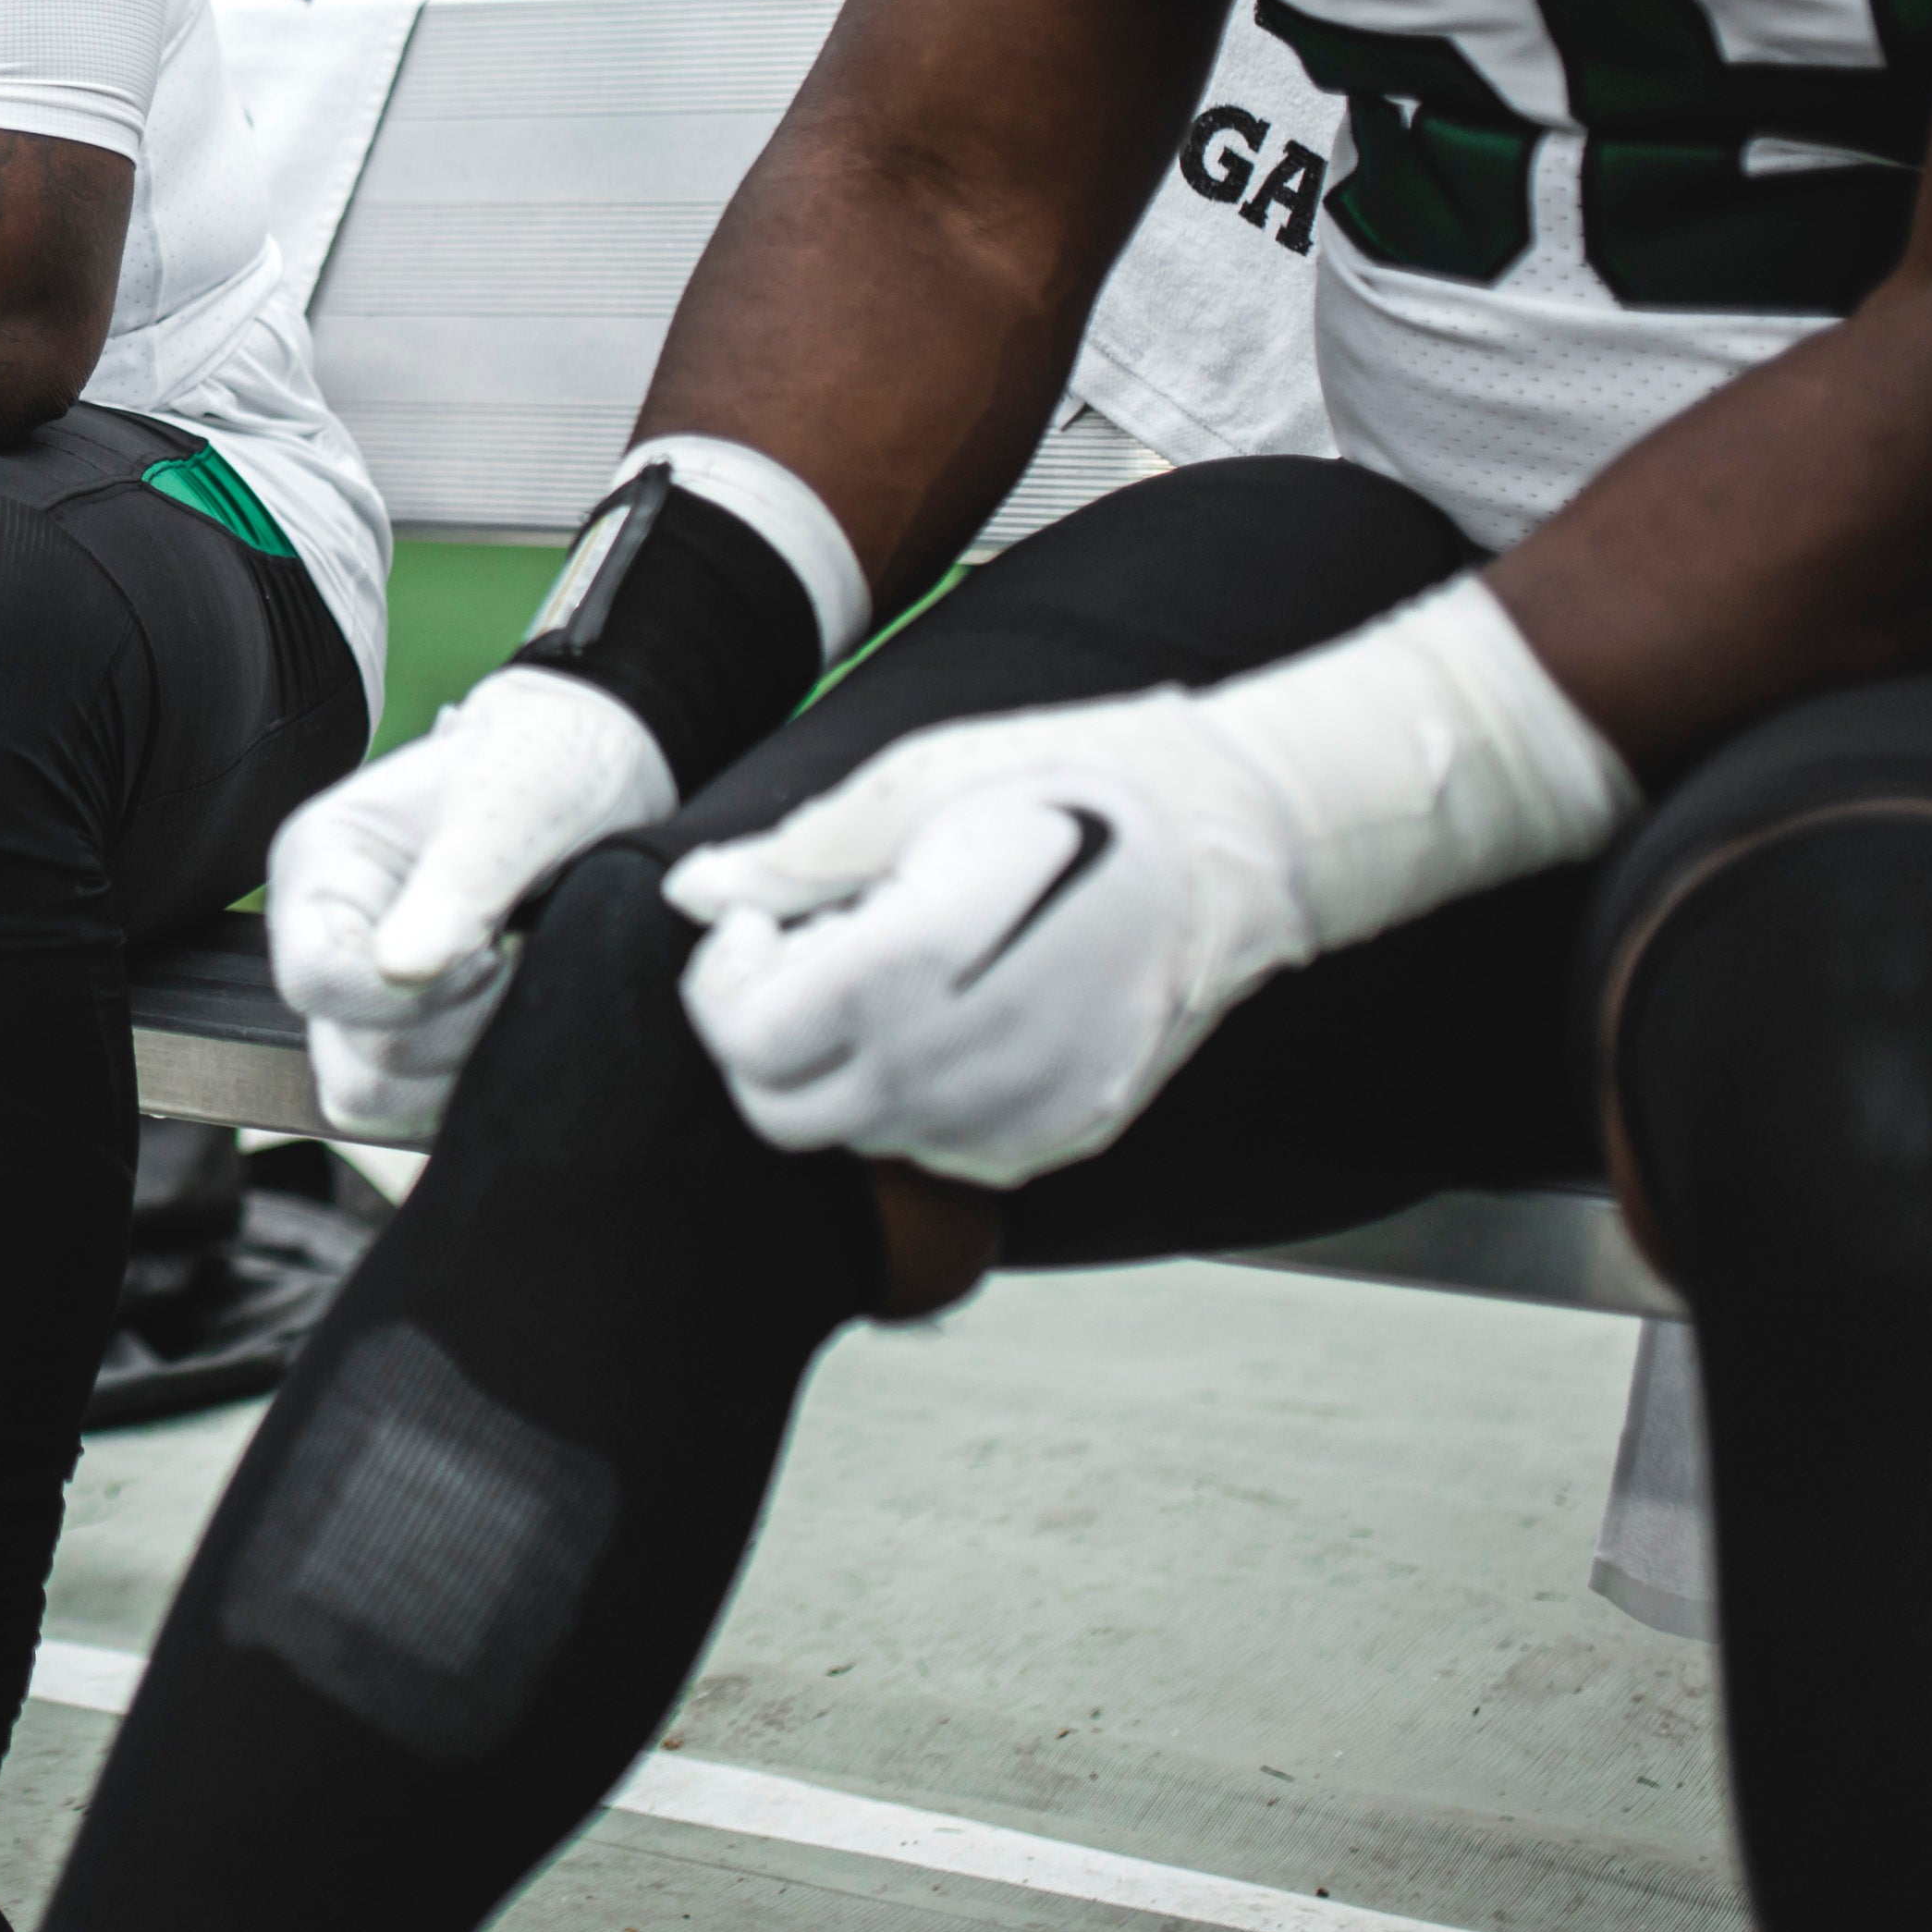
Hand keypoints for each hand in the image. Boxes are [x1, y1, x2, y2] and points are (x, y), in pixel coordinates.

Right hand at [265, 666, 675, 1140]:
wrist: (604, 773)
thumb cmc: (551, 760)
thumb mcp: (519, 795)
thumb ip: (460, 880)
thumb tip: (399, 971)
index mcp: (324, 865)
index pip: (313, 978)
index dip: (404, 993)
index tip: (486, 949)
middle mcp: (330, 937)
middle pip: (348, 1056)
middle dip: (450, 1027)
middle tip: (514, 959)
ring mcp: (367, 994)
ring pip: (374, 1096)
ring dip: (462, 1061)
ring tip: (516, 982)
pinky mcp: (413, 1034)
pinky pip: (416, 1110)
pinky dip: (476, 1080)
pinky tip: (516, 1014)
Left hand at [669, 711, 1277, 1187]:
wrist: (1238, 841)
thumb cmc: (1077, 785)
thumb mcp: (922, 785)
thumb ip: (798, 855)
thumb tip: (693, 891)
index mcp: (911, 969)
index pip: (746, 1040)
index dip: (724, 980)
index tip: (760, 918)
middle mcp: (959, 1067)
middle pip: (782, 1112)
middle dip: (763, 1033)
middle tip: (806, 948)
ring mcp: (1018, 1115)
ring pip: (861, 1133)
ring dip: (840, 1062)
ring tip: (893, 966)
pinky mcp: (1063, 1134)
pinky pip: (942, 1146)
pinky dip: (916, 1091)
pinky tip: (954, 1008)